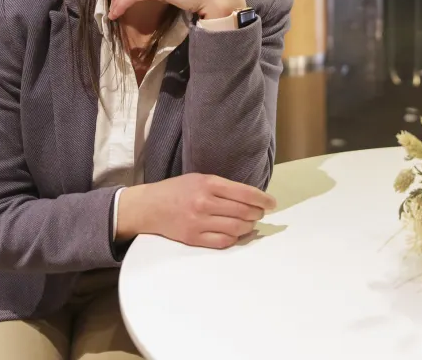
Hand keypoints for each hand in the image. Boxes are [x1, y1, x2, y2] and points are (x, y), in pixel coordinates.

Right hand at [116, 174, 275, 248]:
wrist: (149, 206)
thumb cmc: (177, 190)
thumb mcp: (200, 178)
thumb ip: (223, 187)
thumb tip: (251, 198)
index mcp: (208, 183)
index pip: (245, 193)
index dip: (263, 199)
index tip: (272, 203)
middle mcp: (204, 202)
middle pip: (244, 212)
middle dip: (257, 214)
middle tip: (260, 213)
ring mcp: (199, 222)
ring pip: (237, 228)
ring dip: (248, 227)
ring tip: (249, 223)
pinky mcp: (193, 238)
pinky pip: (223, 242)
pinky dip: (235, 239)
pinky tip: (237, 234)